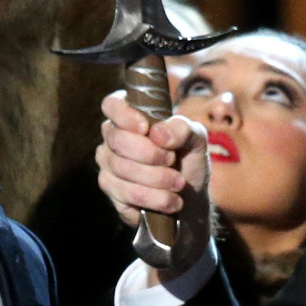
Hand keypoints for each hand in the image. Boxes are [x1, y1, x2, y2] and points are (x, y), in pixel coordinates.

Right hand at [97, 88, 213, 272]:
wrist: (191, 200)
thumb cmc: (188, 161)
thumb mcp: (196, 140)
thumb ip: (182, 129)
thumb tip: (157, 133)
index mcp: (131, 116)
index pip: (112, 105)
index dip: (124, 115)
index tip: (145, 128)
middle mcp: (114, 137)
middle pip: (118, 139)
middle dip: (151, 154)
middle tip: (172, 161)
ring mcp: (108, 164)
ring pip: (123, 168)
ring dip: (157, 179)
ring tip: (178, 184)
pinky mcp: (111, 190)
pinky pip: (127, 193)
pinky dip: (155, 198)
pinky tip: (171, 200)